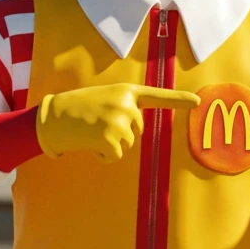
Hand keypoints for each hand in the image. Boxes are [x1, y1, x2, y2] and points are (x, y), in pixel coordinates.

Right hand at [36, 83, 199, 161]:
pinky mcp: (111, 139)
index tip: (197, 101)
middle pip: (138, 130)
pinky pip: (115, 156)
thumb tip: (133, 130)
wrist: (52, 117)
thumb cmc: (75, 109)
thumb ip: (122, 107)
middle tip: (96, 125)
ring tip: (90, 132)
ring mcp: (119, 121)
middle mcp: (126, 105)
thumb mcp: (103, 99)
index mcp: (126, 92)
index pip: (156, 95)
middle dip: (120, 133)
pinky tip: (88, 144)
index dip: (178, 99)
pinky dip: (103, 156)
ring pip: (127, 145)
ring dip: (110, 145)